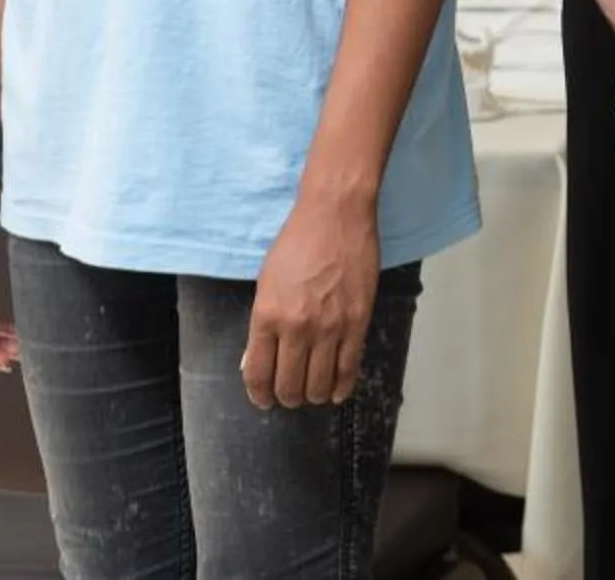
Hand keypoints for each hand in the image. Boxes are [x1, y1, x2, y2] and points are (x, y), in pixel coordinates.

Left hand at [245, 191, 380, 410]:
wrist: (336, 215)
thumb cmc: (297, 243)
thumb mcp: (266, 283)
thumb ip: (262, 324)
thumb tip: (257, 359)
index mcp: (266, 316)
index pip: (258, 374)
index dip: (260, 395)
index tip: (264, 400)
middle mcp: (296, 327)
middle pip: (288, 386)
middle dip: (287, 398)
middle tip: (290, 395)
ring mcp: (329, 327)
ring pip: (318, 384)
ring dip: (312, 395)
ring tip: (312, 392)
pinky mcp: (357, 322)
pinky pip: (349, 368)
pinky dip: (341, 387)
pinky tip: (336, 391)